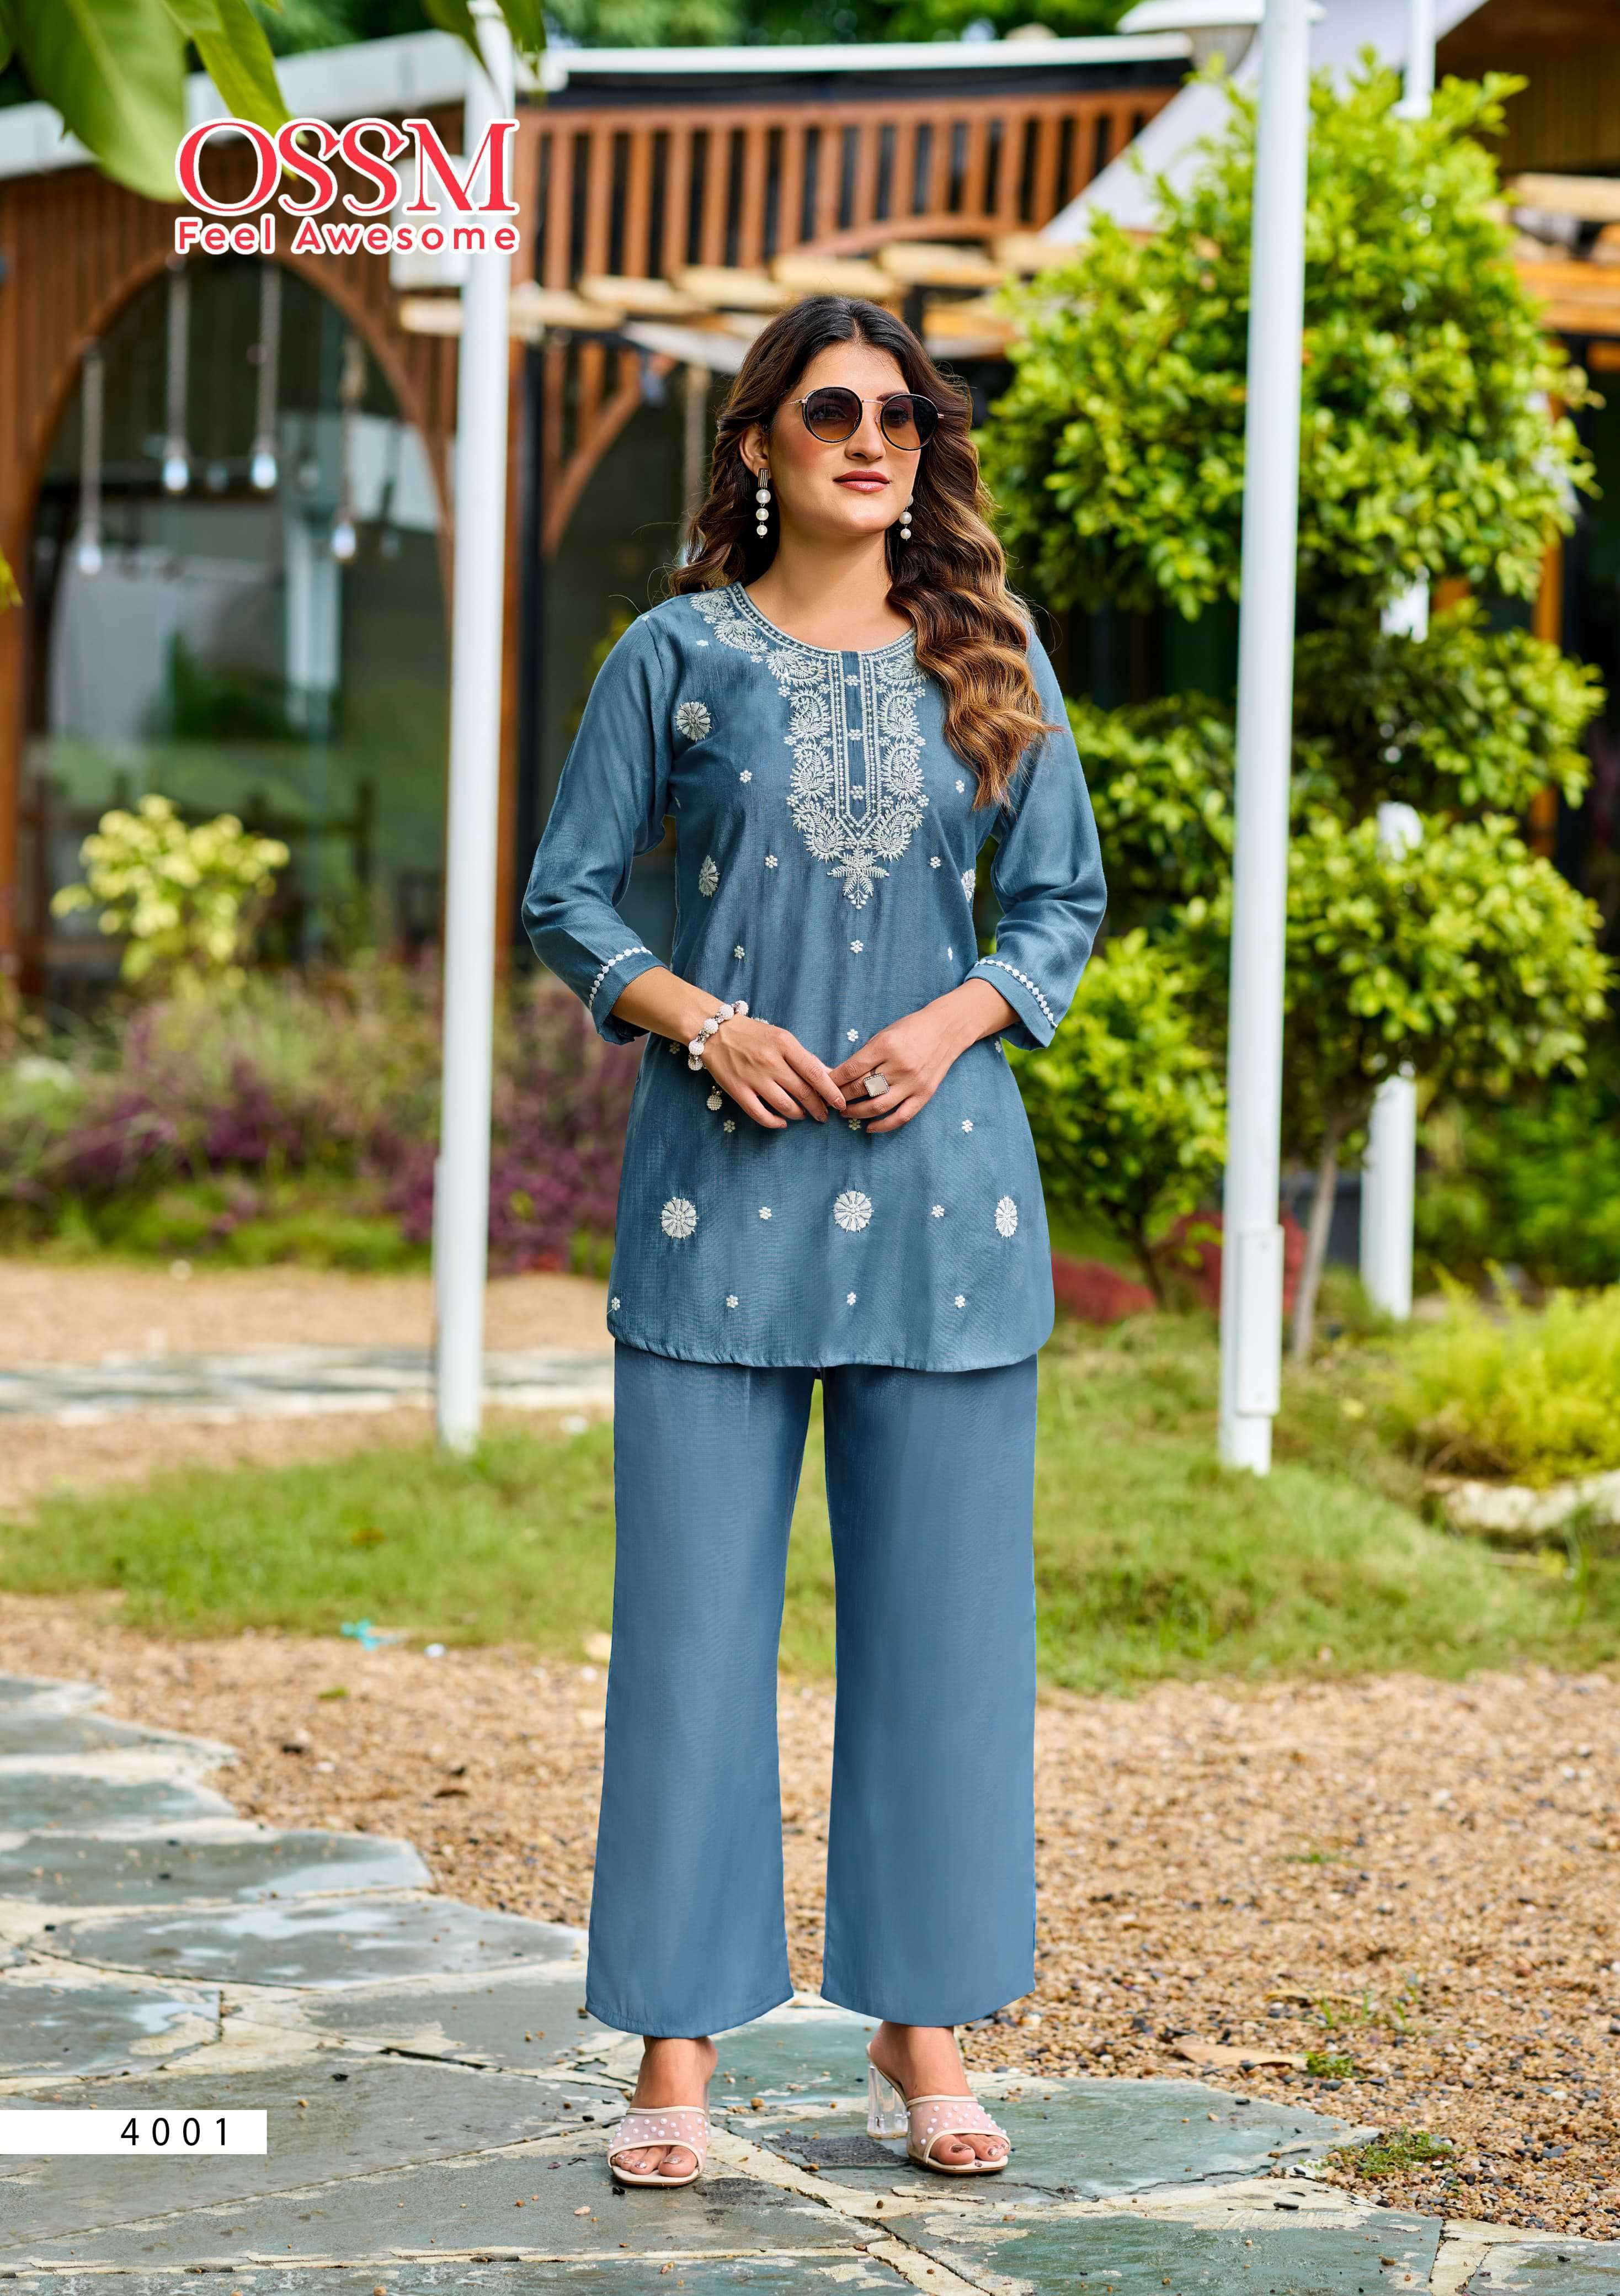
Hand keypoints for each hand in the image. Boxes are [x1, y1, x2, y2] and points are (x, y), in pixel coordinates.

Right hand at [702, 1016, 847, 1129]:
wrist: (715, 1031)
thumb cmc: (754, 1034)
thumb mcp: (783, 1038)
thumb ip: (805, 1057)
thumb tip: (830, 1074)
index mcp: (784, 1044)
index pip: (814, 1072)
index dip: (831, 1091)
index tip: (840, 1103)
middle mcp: (770, 1061)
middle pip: (803, 1092)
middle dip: (819, 1108)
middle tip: (825, 1115)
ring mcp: (753, 1077)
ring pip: (785, 1106)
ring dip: (799, 1115)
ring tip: (804, 1115)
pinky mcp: (737, 1090)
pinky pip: (760, 1114)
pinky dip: (775, 1122)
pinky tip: (783, 1123)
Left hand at [827, 1000, 974, 1133]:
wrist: (947, 1029)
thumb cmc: (911, 1029)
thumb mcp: (885, 1034)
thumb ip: (866, 1055)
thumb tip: (841, 1077)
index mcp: (886, 1046)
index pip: (851, 1069)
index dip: (833, 1081)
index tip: (823, 1086)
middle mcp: (899, 1065)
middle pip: (861, 1088)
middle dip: (841, 1096)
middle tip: (830, 1100)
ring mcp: (913, 1082)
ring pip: (877, 1106)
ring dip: (856, 1112)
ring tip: (845, 1113)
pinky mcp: (924, 1094)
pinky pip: (901, 1116)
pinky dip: (883, 1126)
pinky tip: (869, 1127)